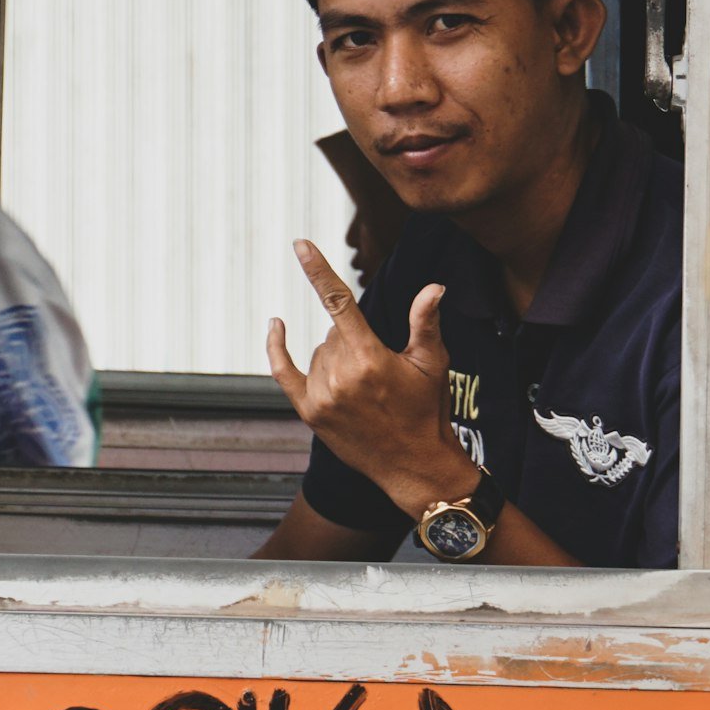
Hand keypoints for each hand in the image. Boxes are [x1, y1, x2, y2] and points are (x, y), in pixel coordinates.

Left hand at [267, 239, 477, 517]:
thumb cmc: (428, 411)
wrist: (413, 465)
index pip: (339, 302)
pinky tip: (275, 325)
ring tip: (366, 388)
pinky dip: (277, 349)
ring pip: (319, 352)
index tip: (300, 244)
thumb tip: (434, 287)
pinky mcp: (310, 413)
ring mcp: (322, 396)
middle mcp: (341, 376)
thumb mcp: (432, 364)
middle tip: (381, 372)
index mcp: (370, 358)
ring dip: (336, 358)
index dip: (318, 270)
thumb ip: (425, 322)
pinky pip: (284, 372)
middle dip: (354, 342)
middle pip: (334, 333)